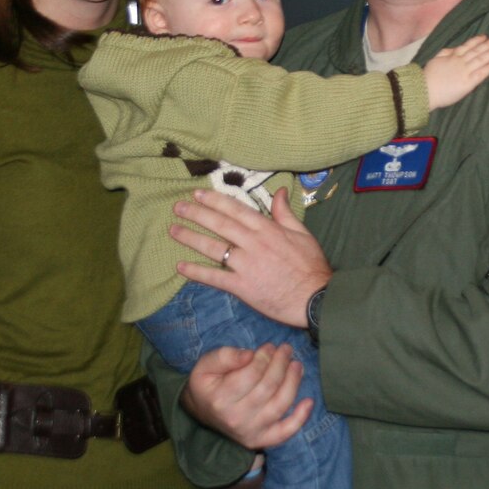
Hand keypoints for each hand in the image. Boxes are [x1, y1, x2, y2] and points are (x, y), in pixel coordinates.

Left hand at [171, 187, 332, 326]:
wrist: (315, 298)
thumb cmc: (311, 266)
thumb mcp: (303, 233)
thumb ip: (285, 213)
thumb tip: (279, 191)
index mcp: (267, 229)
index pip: (235, 210)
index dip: (214, 200)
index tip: (198, 194)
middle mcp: (253, 243)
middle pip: (220, 224)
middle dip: (197, 213)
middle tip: (178, 207)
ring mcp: (246, 265)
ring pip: (213, 248)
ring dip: (191, 238)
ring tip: (173, 230)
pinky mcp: (242, 286)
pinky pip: (215, 277)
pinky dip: (197, 272)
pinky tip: (181, 267)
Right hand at [183, 342, 312, 450]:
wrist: (203, 413)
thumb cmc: (207, 385)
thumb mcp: (206, 364)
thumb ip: (225, 356)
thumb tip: (250, 354)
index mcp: (220, 400)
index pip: (251, 374)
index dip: (264, 357)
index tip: (269, 346)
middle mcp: (236, 419)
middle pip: (268, 387)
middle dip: (280, 364)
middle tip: (286, 349)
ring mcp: (250, 432)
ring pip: (280, 404)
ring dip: (293, 382)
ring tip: (296, 365)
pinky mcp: (262, 440)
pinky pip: (285, 431)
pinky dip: (300, 418)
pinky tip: (309, 401)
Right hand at [423, 35, 488, 109]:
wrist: (424, 90)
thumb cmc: (427, 77)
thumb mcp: (435, 59)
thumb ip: (446, 53)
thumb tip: (454, 49)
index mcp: (452, 56)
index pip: (467, 46)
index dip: (477, 40)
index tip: (485, 36)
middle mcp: (460, 62)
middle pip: (477, 51)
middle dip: (488, 44)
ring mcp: (465, 72)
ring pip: (481, 59)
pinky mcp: (468, 83)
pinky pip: (481, 73)